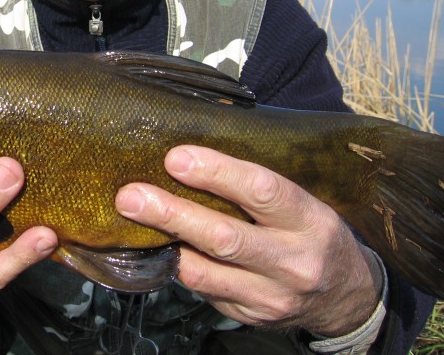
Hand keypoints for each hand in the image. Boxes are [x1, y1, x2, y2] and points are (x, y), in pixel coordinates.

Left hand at [116, 145, 382, 336]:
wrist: (346, 297)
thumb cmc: (310, 232)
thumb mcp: (302, 202)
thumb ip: (256, 186)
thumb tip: (189, 158)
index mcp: (309, 220)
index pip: (262, 191)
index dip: (216, 173)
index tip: (175, 158)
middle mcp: (293, 261)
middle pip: (224, 237)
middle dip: (171, 214)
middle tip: (129, 196)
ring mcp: (271, 296)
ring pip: (205, 272)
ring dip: (162, 243)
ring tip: (128, 219)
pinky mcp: (250, 316)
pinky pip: (203, 290)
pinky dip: (177, 266)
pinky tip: (158, 245)